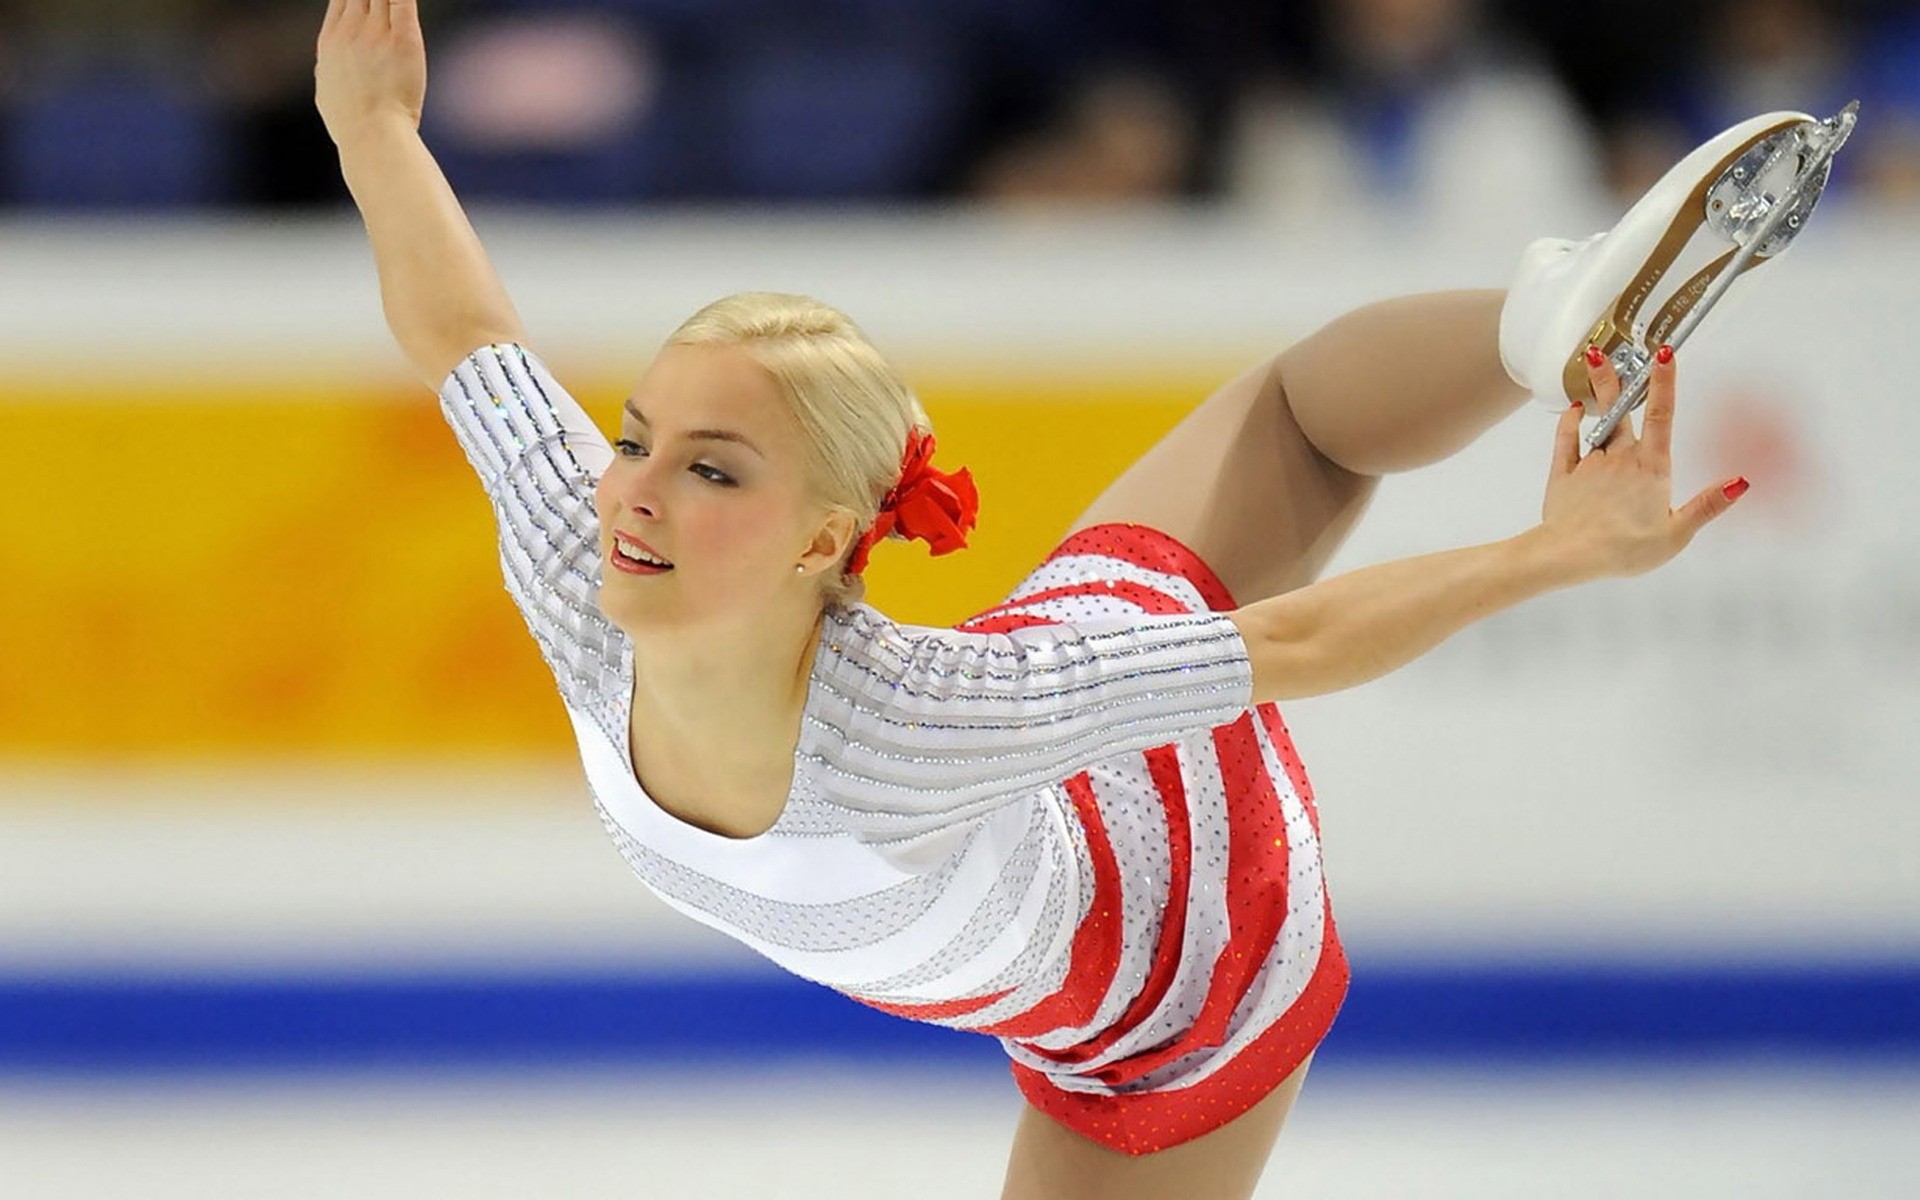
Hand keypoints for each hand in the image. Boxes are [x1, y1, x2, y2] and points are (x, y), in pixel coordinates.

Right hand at [315, 0, 426, 144]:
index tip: (366, 3)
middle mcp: (351, 30)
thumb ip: (328, 73)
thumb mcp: (327, 94)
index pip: (341, 0)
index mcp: (330, 41)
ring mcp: (376, 32)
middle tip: (384, 5)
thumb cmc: (352, 125)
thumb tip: (327, 71)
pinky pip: (404, 2)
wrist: (371, 133)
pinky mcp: (403, 39)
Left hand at [1538, 346, 1747, 579]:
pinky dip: (1568, 424)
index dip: (1665, 383)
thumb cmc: (1624, 549)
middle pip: (1624, 411)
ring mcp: (1590, 466)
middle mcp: (1620, 460)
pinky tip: (1573, 410)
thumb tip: (1740, 481)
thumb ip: (1707, 505)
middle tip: (1610, 347)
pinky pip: (1566, 443)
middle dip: (1619, 378)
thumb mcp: (1675, 534)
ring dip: (1598, 396)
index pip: (1663, 417)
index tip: (1664, 353)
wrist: (1569, 556)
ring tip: (1596, 366)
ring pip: (1597, 424)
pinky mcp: (1563, 477)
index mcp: (1651, 469)